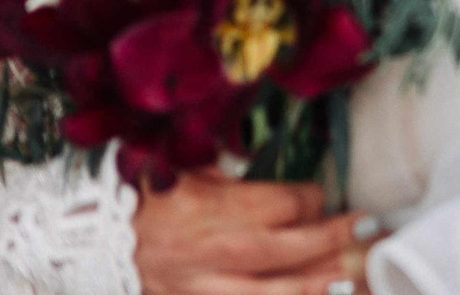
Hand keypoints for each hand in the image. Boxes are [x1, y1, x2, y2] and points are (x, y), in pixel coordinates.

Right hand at [134, 170, 376, 294]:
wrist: (90, 244)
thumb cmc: (146, 199)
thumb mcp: (190, 176)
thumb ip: (239, 187)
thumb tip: (291, 197)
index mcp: (211, 207)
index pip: (284, 205)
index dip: (312, 200)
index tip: (324, 198)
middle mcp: (210, 251)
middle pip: (288, 249)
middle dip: (334, 239)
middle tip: (370, 229)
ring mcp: (201, 288)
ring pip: (271, 294)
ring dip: (316, 288)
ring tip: (355, 282)